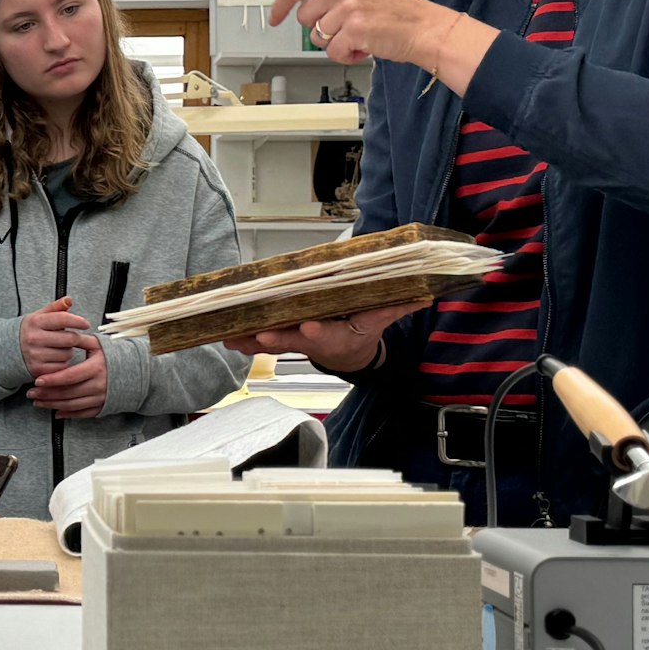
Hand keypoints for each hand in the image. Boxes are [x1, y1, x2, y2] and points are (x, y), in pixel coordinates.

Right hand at [19, 297, 89, 377]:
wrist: (8, 349)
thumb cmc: (29, 331)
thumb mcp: (39, 316)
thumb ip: (55, 308)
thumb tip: (69, 300)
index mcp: (35, 322)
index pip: (63, 319)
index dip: (78, 321)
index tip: (85, 324)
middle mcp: (34, 338)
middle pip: (69, 338)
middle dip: (76, 337)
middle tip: (73, 337)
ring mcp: (36, 355)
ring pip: (67, 354)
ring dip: (69, 351)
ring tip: (60, 347)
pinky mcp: (38, 370)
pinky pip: (62, 367)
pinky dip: (63, 362)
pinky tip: (56, 357)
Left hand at [30, 333, 107, 417]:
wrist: (135, 372)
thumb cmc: (114, 357)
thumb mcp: (98, 345)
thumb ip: (80, 340)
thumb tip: (63, 332)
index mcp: (96, 368)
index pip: (70, 376)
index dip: (52, 380)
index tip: (37, 381)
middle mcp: (98, 385)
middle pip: (68, 393)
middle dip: (47, 394)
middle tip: (31, 393)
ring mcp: (100, 398)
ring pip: (72, 405)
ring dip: (53, 405)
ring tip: (38, 402)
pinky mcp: (102, 407)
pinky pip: (82, 413)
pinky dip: (68, 414)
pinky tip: (55, 412)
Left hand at [223, 301, 429, 373]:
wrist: (347, 356)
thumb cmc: (360, 333)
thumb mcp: (379, 322)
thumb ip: (396, 307)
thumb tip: (423, 293)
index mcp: (339, 337)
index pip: (329, 334)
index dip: (318, 332)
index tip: (309, 327)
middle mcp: (313, 340)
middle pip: (293, 339)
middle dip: (276, 337)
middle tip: (260, 333)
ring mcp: (294, 341)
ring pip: (270, 342)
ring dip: (250, 340)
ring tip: (230, 336)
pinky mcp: (280, 339)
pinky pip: (259, 340)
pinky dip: (242, 339)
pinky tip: (224, 336)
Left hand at [269, 0, 460, 67]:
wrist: (420, 25)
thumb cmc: (392, 3)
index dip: (280, 5)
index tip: (276, 16)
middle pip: (303, 15)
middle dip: (318, 25)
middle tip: (342, 23)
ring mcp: (348, 5)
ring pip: (316, 35)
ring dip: (334, 40)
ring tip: (356, 31)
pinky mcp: (355, 28)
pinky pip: (332, 50)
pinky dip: (345, 54)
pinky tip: (360, 45)